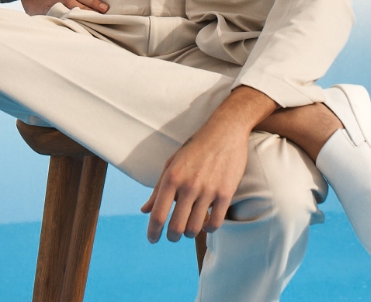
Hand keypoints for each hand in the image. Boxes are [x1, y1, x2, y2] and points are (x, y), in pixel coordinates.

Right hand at [19, 0, 109, 15]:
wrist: (36, 3)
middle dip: (93, 2)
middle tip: (105, 8)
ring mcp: (57, 2)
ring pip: (72, 5)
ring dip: (84, 11)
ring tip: (96, 17)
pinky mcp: (54, 11)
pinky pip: (64, 15)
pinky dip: (73, 18)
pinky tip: (82, 23)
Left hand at [141, 121, 248, 242]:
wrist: (225, 130)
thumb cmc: (196, 147)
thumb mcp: (172, 163)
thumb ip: (158, 188)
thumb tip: (144, 211)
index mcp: (172, 177)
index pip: (158, 215)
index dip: (153, 232)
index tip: (153, 239)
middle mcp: (188, 185)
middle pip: (176, 228)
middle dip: (172, 236)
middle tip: (173, 235)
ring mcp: (208, 190)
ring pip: (194, 228)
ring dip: (190, 232)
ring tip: (189, 227)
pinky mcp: (226, 193)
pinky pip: (215, 223)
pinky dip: (208, 228)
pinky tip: (206, 223)